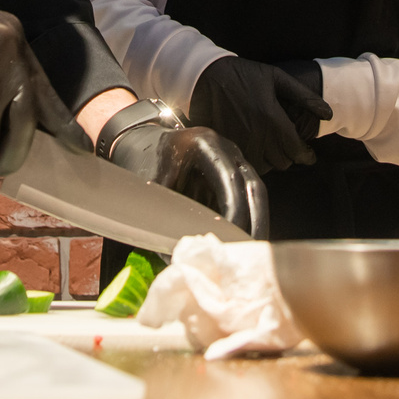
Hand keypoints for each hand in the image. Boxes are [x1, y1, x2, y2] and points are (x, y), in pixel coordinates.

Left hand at [102, 105, 268, 239]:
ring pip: (254, 195)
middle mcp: (226, 150)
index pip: (230, 181)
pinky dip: (246, 222)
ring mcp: (232, 161)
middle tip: (250, 253)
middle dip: (255, 223)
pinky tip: (240, 244)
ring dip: (255, 225)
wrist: (143, 143)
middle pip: (253, 188)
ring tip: (249, 254)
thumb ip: (165, 215)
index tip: (230, 239)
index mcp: (205, 145)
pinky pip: (246, 199)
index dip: (234, 212)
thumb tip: (174, 254)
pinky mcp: (233, 175)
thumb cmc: (143, 162)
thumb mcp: (151, 186)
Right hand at [184, 57, 330, 176]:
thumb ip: (304, 97)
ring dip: (271, 159)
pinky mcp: (226, 146)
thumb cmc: (244, 74)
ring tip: (271, 146)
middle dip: (289, 155)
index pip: (296, 150)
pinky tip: (255, 146)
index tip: (309, 154)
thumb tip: (328, 114)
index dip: (306, 155)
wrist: (206, 75)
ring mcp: (240, 142)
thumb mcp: (277, 78)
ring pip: (265, 166)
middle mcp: (257, 135)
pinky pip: (246, 162)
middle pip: (282, 162)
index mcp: (273, 119)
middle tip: (288, 145)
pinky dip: (254, 159)